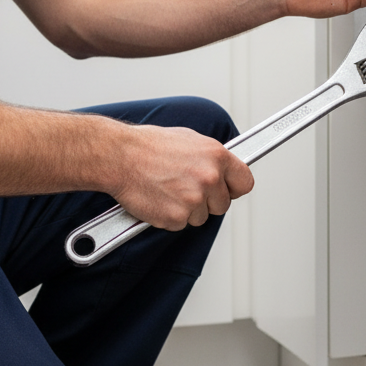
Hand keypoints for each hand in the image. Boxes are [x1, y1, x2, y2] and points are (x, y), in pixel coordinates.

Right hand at [114, 126, 253, 230]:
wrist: (119, 156)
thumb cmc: (148, 146)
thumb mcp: (190, 140)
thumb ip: (211, 158)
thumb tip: (222, 168)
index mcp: (217, 157)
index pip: (245, 183)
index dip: (234, 188)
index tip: (227, 189)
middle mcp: (210, 179)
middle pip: (223, 205)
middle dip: (207, 201)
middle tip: (185, 188)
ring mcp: (194, 200)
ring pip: (201, 217)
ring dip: (187, 209)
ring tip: (167, 189)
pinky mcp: (177, 217)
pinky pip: (181, 224)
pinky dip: (170, 217)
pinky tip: (159, 199)